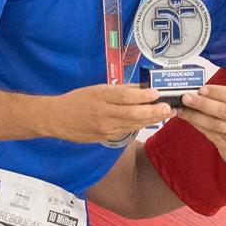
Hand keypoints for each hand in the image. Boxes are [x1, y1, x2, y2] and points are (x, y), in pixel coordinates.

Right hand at [57, 84, 173, 142]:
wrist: (57, 118)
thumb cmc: (78, 100)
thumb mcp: (98, 89)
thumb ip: (120, 90)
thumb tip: (142, 88)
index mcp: (100, 96)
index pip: (125, 96)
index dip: (143, 96)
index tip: (157, 93)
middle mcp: (103, 113)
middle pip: (132, 114)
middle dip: (153, 111)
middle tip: (169, 108)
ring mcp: (104, 128)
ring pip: (132, 124)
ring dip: (151, 119)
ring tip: (165, 114)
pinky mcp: (105, 137)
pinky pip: (126, 131)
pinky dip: (139, 126)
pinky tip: (150, 121)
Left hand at [178, 85, 225, 172]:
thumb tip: (201, 91)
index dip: (217, 91)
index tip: (201, 88)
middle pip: (223, 110)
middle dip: (202, 103)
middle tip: (186, 97)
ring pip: (214, 124)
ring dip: (196, 116)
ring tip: (181, 109)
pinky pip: (210, 134)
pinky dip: (198, 126)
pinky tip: (188, 120)